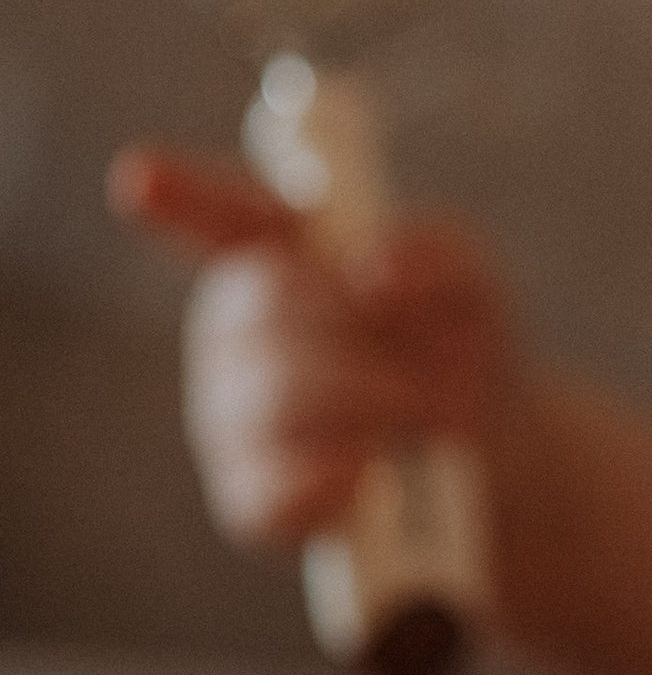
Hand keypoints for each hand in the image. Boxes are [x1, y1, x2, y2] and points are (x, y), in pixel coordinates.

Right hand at [108, 146, 516, 547]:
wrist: (488, 454)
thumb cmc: (456, 346)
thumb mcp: (470, 282)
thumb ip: (433, 251)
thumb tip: (371, 270)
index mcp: (276, 254)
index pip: (222, 214)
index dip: (181, 194)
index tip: (141, 177)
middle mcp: (236, 330)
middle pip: (271, 302)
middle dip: (373, 333)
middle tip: (446, 357)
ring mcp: (228, 414)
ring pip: (280, 396)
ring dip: (384, 405)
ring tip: (432, 416)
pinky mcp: (248, 496)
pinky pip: (277, 490)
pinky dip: (346, 481)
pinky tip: (377, 474)